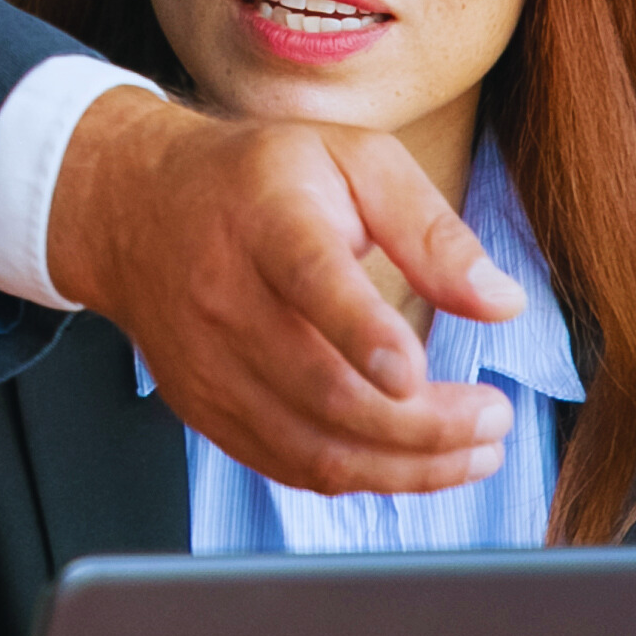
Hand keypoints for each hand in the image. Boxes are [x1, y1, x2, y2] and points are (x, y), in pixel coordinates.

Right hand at [48, 89, 524, 495]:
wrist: (134, 206)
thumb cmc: (259, 178)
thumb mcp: (353, 160)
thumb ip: (430, 229)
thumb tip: (502, 302)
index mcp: (266, 219)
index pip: (310, 281)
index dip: (362, 333)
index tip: (416, 373)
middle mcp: (224, 296)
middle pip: (325, 388)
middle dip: (425, 426)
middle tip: (494, 420)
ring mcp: (206, 362)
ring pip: (311, 446)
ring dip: (406, 466)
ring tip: (473, 451)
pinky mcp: (201, 405)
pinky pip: (286, 465)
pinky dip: (359, 476)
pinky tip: (411, 461)